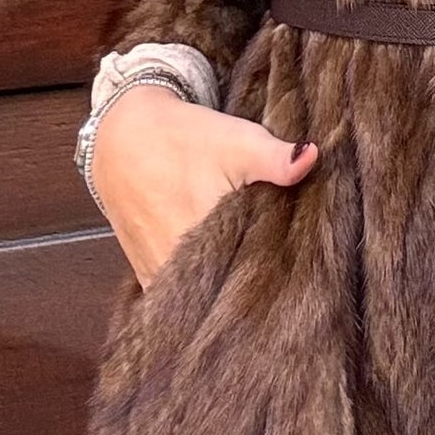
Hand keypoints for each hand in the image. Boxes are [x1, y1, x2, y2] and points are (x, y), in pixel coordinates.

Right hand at [88, 84, 318, 288]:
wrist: (121, 135)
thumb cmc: (183, 137)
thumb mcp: (235, 140)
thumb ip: (276, 158)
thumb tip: (313, 157)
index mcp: (206, 239)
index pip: (252, 277)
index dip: (275, 277)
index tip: (296, 272)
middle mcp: (178, 266)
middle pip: (226, 293)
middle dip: (250, 289)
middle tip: (277, 276)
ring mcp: (158, 274)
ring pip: (200, 298)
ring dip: (221, 291)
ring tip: (246, 276)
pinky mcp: (145, 274)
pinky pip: (176, 296)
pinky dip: (197, 291)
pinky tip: (215, 278)